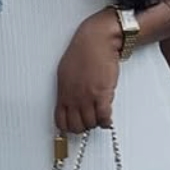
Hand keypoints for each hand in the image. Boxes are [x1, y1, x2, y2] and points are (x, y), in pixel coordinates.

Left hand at [55, 10, 122, 132]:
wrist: (96, 41)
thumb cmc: (82, 52)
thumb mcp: (65, 73)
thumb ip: (66, 90)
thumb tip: (67, 102)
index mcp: (63, 93)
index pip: (61, 121)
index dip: (68, 128)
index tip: (74, 126)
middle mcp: (74, 97)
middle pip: (77, 126)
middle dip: (84, 128)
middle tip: (89, 122)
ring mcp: (88, 97)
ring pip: (91, 123)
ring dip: (96, 123)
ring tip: (99, 117)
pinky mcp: (102, 94)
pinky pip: (104, 117)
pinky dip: (106, 121)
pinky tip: (107, 119)